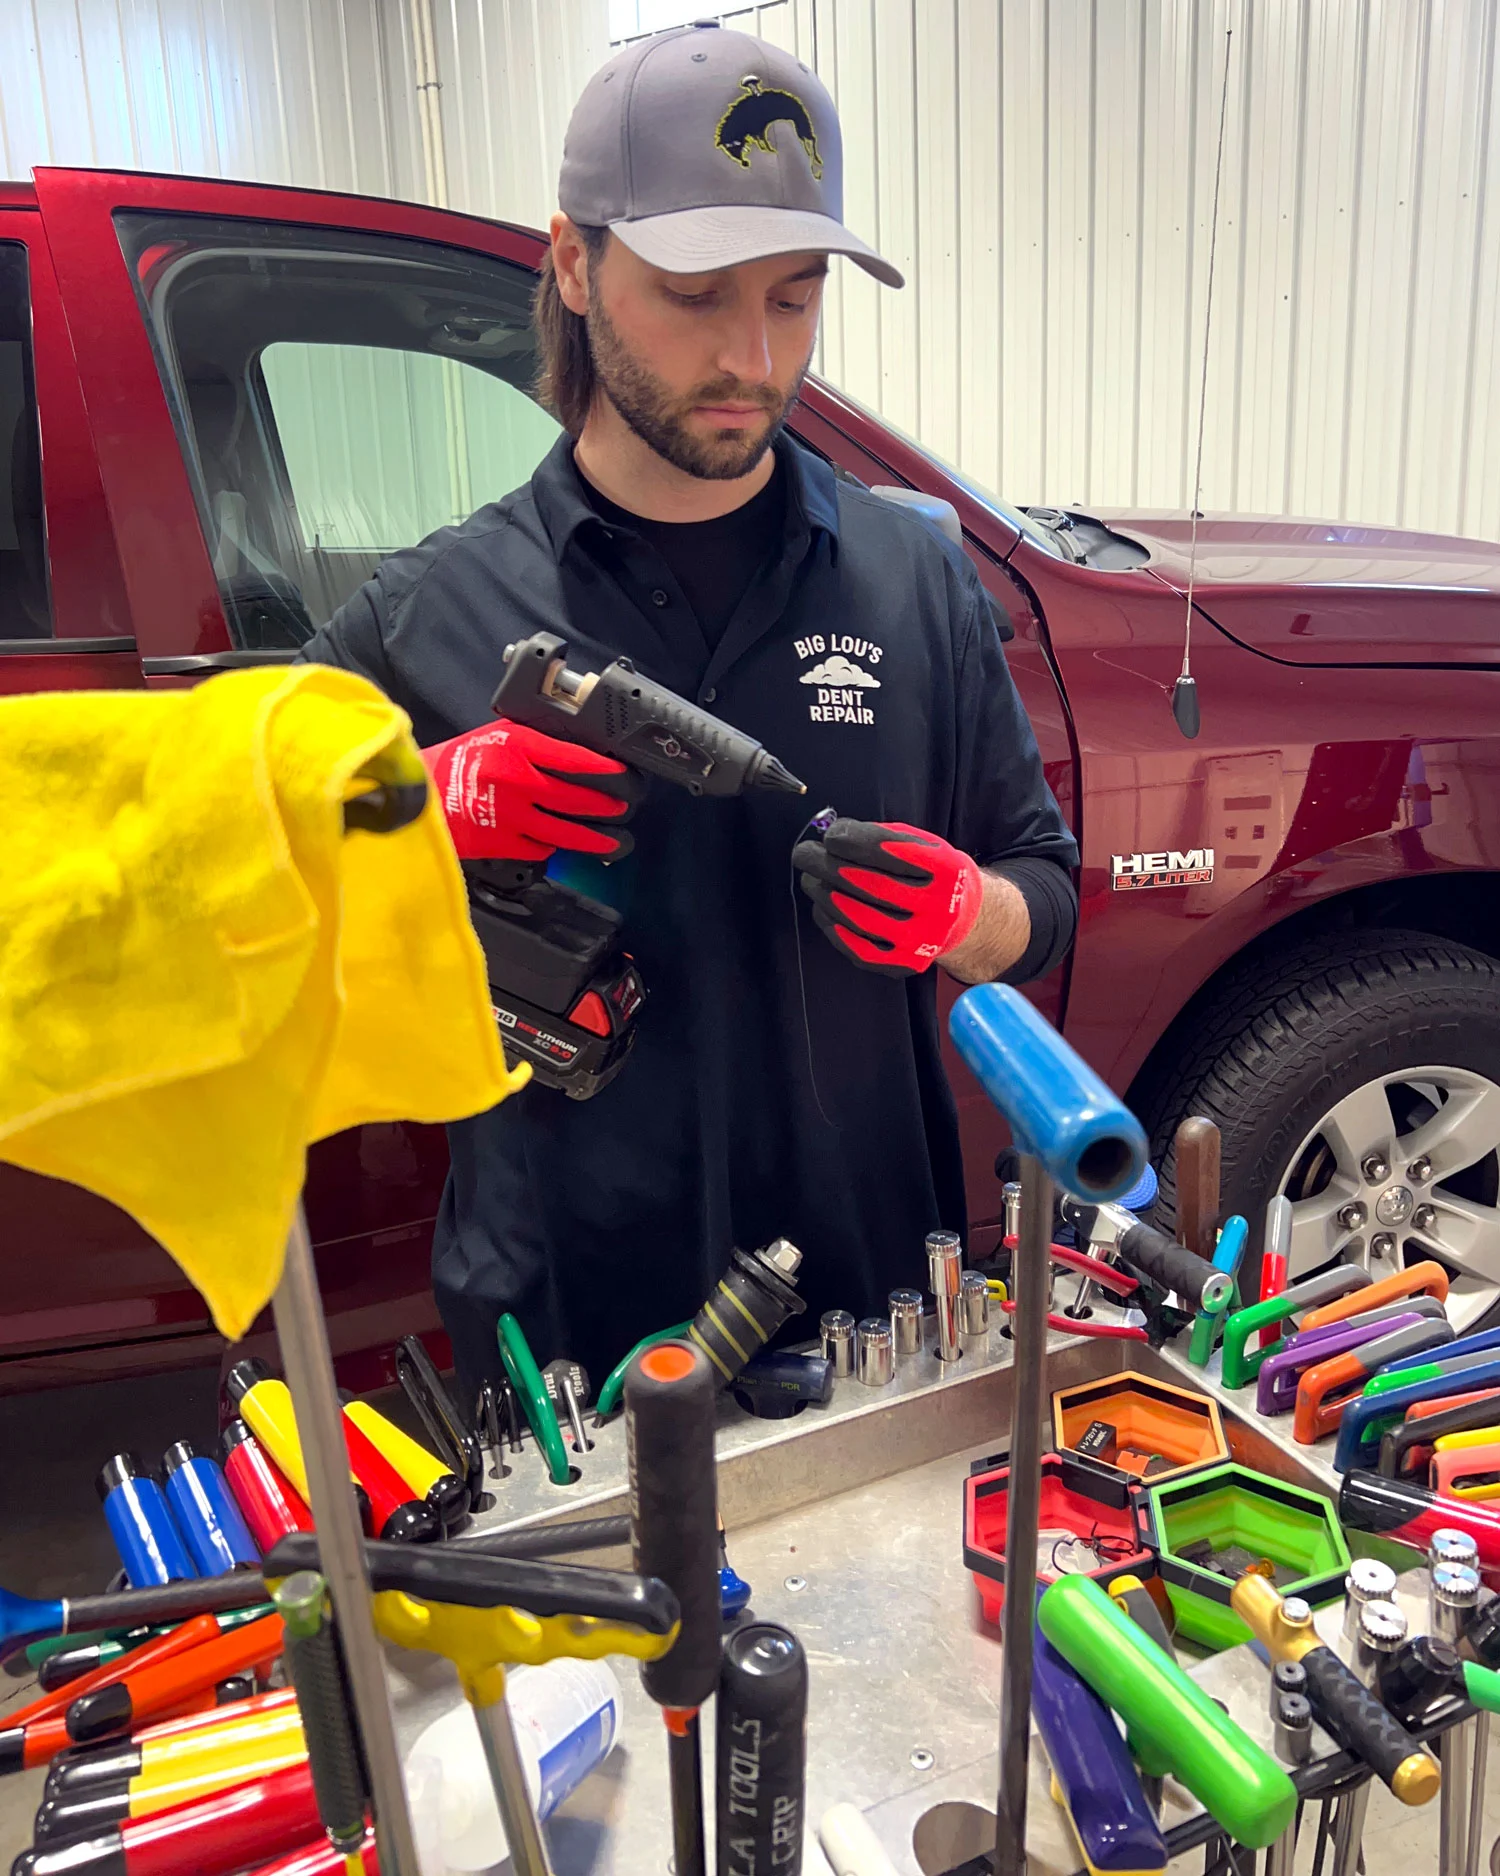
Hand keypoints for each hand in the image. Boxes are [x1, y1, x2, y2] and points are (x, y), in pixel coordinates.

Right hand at [422, 720, 642, 861]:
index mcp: (516, 746)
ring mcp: (510, 815)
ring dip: (594, 838)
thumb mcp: (495, 737)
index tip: (623, 774)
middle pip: (576, 798)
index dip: (604, 769)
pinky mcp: (501, 843)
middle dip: (606, 805)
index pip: (573, 758)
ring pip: (565, 831)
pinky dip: (552, 846)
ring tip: (614, 840)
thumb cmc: (459, 762)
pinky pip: (540, 847)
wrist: (418, 795)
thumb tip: (577, 756)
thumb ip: (532, 744)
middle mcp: (516, 780)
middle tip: (623, 807)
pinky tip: (560, 842)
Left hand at [792, 818, 982, 975]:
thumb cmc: (930, 873)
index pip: (891, 851)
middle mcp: (938, 908)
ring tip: (810, 880)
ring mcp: (921, 940)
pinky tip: (822, 909)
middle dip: (827, 865)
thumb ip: (883, 837)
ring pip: (859, 917)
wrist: (959, 916)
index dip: (852, 841)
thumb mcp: (922, 844)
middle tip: (804, 854)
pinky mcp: (903, 964)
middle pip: (870, 884)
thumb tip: (834, 835)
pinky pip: (858, 948)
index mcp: (946, 870)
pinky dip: (832, 926)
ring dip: (824, 895)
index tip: (829, 835)